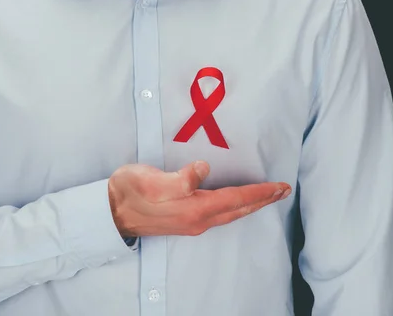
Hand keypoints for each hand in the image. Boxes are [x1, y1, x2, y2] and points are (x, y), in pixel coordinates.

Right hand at [108, 161, 291, 237]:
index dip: (260, 193)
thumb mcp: (153, 180)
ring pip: (230, 214)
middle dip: (261, 201)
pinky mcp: (182, 221)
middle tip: (282, 192)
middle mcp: (197, 219)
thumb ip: (180, 178)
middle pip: (238, 210)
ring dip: (250, 205)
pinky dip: (234, 207)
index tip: (280, 187)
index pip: (236, 199)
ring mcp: (190, 223)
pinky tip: (233, 204)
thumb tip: (204, 168)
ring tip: (265, 197)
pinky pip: (219, 215)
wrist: (110, 211)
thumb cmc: (130, 192)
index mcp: (195, 208)